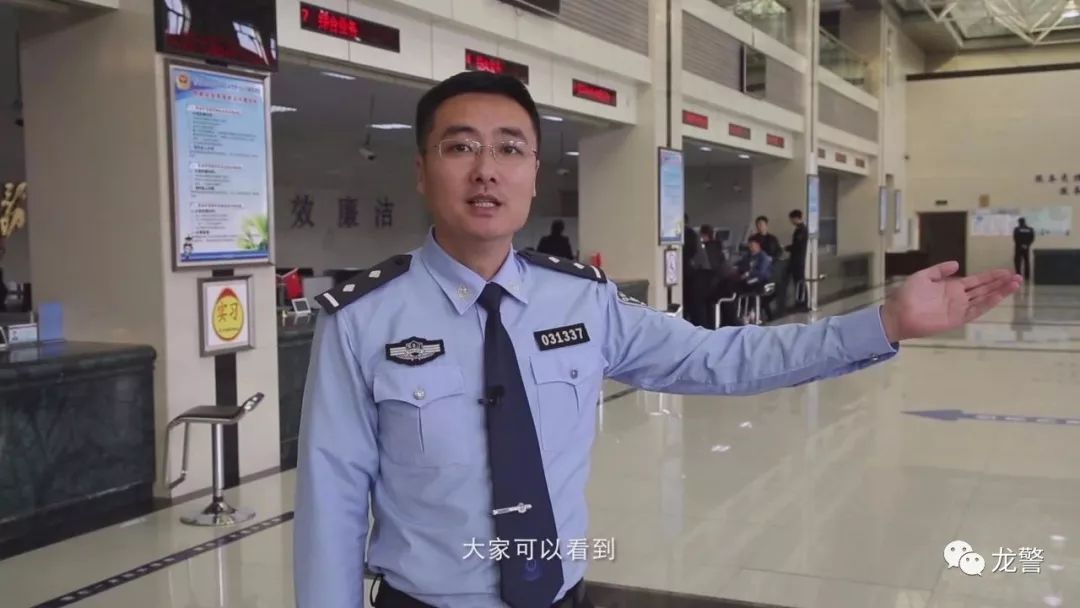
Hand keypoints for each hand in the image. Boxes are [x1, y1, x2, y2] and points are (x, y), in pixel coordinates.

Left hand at [880, 261, 1021, 342]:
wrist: (897, 313)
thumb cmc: (907, 295)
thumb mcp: (923, 276)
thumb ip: (939, 270)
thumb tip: (956, 264)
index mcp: (951, 287)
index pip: (976, 281)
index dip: (991, 276)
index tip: (1006, 271)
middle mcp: (958, 298)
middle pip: (984, 289)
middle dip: (1000, 283)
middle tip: (1017, 276)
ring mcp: (959, 308)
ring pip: (984, 299)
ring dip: (999, 292)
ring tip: (1015, 284)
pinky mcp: (956, 318)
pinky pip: (975, 310)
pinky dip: (987, 303)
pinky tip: (999, 296)